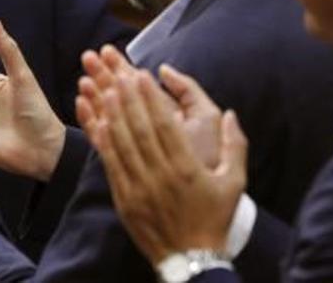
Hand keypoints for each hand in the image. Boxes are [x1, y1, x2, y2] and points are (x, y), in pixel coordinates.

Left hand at [81, 68, 246, 264]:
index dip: (150, 97)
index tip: (140, 74)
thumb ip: (235, 145)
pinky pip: (110, 164)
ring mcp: (139, 188)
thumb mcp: (235, 182)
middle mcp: (161, 175)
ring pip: (122, 143)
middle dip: (127, 98)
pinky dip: (102, 141)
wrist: (193, 260)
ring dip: (111, 114)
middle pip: (139, 129)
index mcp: (187, 168)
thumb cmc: (214, 219)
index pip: (164, 124)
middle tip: (116, 72)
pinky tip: (97, 122)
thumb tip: (231, 114)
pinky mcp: (124, 199)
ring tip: (103, 89)